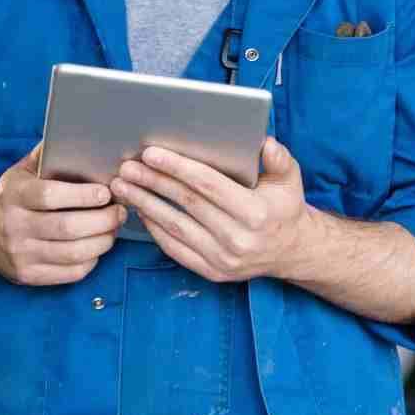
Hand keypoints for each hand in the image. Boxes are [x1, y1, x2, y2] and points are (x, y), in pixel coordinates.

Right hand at [0, 143, 126, 286]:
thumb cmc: (14, 197)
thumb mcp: (21, 171)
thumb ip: (47, 154)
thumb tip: (81, 132)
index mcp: (13, 195)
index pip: (49, 196)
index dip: (82, 195)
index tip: (106, 192)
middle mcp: (13, 226)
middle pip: (67, 227)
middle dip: (102, 220)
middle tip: (120, 211)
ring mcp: (20, 254)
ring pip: (73, 253)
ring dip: (102, 241)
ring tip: (113, 228)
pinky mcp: (29, 276)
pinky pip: (70, 273)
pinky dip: (91, 260)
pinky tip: (97, 247)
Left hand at [111, 137, 313, 283]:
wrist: (291, 252)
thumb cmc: (284, 208)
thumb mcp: (290, 179)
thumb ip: (278, 158)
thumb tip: (263, 143)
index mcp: (255, 212)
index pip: (208, 185)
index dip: (177, 167)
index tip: (152, 153)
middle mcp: (238, 238)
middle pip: (186, 203)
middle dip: (153, 182)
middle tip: (128, 167)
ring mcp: (223, 259)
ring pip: (175, 227)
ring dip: (145, 204)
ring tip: (124, 187)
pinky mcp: (212, 272)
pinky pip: (176, 249)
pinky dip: (155, 230)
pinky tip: (141, 211)